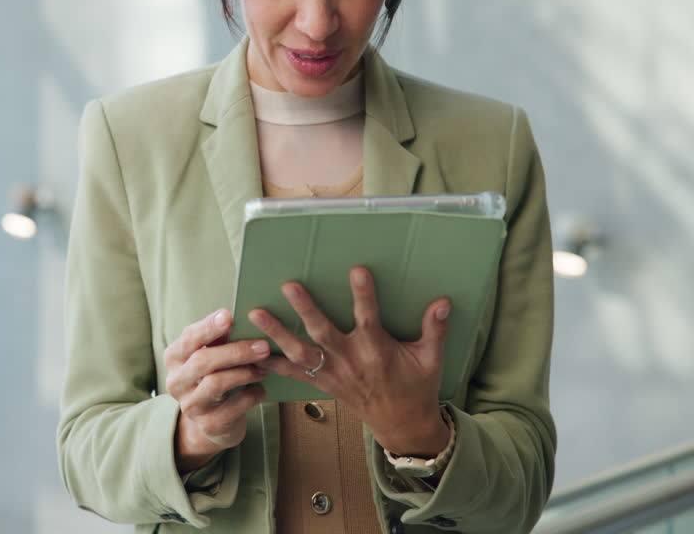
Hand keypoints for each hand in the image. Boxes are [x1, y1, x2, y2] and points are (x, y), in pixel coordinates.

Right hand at [164, 308, 271, 472]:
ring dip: (245, 372)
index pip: (189, 338)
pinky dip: (251, 395)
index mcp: (174, 357)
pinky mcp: (208, 425)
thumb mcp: (212, 355)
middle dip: (235, 351)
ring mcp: (191, 405)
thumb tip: (241, 317)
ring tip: (264, 367)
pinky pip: (233, 407)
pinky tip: (261, 389)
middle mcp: (176, 381)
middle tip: (263, 345)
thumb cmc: (215, 377)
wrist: (213, 421)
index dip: (209, 327)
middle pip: (202, 361)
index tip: (229, 315)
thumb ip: (220, 339)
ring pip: (216, 383)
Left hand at [249, 267, 452, 456]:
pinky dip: (272, 364)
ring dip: (277, 333)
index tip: (357, 270)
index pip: (369, 318)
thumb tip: (444, 301)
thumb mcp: (431, 359)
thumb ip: (435, 329)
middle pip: (323, 332)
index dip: (364, 295)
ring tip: (255, 313)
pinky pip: (293, 374)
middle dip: (306, 309)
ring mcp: (333, 373)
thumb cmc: (417, 386)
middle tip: (288, 286)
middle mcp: (350, 360)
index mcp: (377, 350)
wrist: (402, 424)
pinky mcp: (322, 383)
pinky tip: (250, 353)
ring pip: (300, 352)